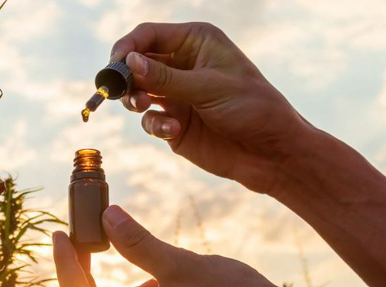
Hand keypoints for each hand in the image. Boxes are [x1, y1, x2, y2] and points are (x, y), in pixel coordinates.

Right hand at [111, 22, 310, 193]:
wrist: (271, 152)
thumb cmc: (252, 108)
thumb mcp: (209, 88)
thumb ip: (166, 77)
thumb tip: (128, 61)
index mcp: (196, 42)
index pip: (149, 35)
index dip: (127, 47)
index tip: (114, 64)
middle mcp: (183, 65)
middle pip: (137, 63)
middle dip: (126, 77)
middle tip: (121, 91)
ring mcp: (177, 95)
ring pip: (137, 91)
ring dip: (135, 99)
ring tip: (143, 105)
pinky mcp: (174, 124)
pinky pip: (150, 120)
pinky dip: (155, 124)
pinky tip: (173, 130)